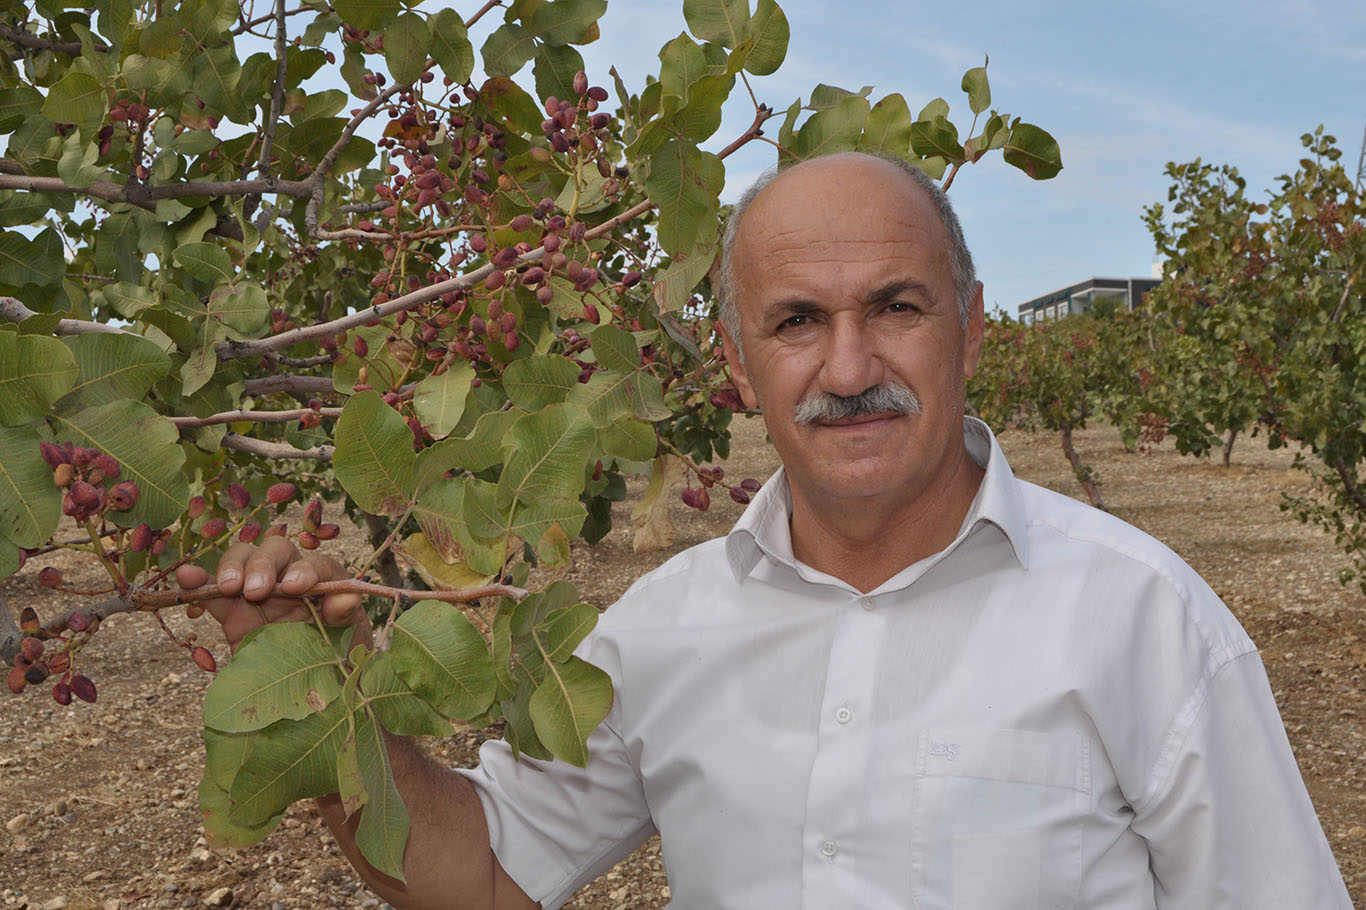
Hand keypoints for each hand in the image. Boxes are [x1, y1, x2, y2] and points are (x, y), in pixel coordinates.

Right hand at [176, 536, 364, 653]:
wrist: (312, 686)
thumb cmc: (339, 654)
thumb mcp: (350, 637)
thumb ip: (346, 615)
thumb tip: (346, 598)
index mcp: (325, 582)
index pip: (316, 564)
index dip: (305, 571)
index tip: (294, 587)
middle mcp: (291, 578)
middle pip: (275, 551)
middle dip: (264, 564)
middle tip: (256, 590)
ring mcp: (258, 592)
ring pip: (243, 561)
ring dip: (234, 567)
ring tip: (229, 587)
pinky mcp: (232, 611)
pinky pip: (213, 589)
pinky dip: (199, 580)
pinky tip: (187, 576)